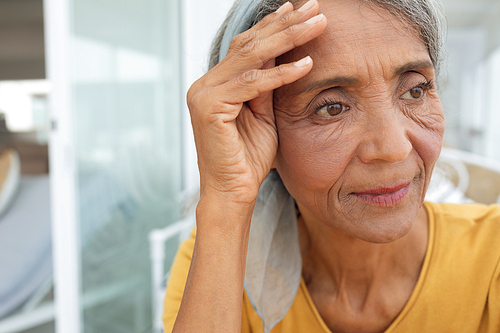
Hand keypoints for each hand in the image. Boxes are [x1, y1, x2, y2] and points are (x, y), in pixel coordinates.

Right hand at [187, 0, 326, 205]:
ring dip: (287, 38)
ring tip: (316, 24)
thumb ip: (267, 84)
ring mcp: (203, 93)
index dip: (273, 26)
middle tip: (315, 7)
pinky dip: (280, 74)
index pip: (247, 46)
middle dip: (285, 24)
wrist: (234, 191)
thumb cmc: (249, 157)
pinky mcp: (209, 107)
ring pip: (251, 57)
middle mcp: (206, 83)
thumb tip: (283, 52)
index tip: (299, 9)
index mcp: (217, 83)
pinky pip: (251, 83)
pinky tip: (306, 63)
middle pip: (249, 44)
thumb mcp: (264, 113)